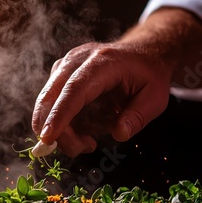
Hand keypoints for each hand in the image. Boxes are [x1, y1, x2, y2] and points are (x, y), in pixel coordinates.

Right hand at [31, 7, 201, 157]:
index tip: (48, 138)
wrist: (142, 53)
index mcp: (103, 62)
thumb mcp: (154, 98)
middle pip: (52, 96)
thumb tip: (119, 134)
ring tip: (89, 141)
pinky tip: (84, 129)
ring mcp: (66, 65)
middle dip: (56, 129)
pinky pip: (52, 104)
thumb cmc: (148, 75)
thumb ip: (138, 117)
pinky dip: (62, 123)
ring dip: (61, 130)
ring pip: (47, 103)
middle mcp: (78, 59)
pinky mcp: (60, 74)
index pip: (74, 89)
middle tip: (81, 148)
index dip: (59, 114)